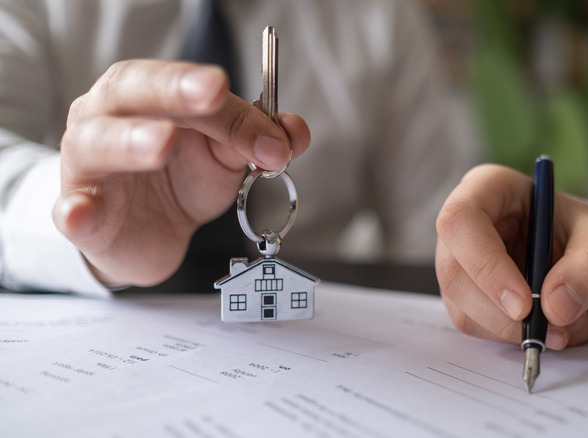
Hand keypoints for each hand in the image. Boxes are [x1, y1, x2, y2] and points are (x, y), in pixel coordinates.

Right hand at [52, 60, 310, 286]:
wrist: (147, 233)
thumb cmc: (180, 179)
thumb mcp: (224, 157)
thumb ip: (255, 139)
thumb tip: (295, 131)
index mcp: (148, 96)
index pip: (185, 87)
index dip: (228, 105)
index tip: (268, 132)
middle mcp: (109, 118)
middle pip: (132, 92)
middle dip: (173, 90)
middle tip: (210, 93)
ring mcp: (88, 166)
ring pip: (97, 143)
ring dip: (130, 141)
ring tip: (161, 144)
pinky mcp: (79, 215)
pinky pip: (70, 210)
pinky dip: (75, 210)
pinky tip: (82, 211)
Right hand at [435, 164, 587, 348]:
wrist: (587, 253)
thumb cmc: (585, 231)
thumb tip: (556, 309)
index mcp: (486, 188)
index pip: (461, 222)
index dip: (485, 265)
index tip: (524, 305)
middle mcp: (462, 226)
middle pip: (455, 274)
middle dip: (503, 314)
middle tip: (556, 332)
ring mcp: (460, 265)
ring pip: (466, 310)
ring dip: (520, 332)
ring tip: (576, 325)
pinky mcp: (467, 299)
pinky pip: (482, 329)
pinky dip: (523, 339)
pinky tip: (562, 329)